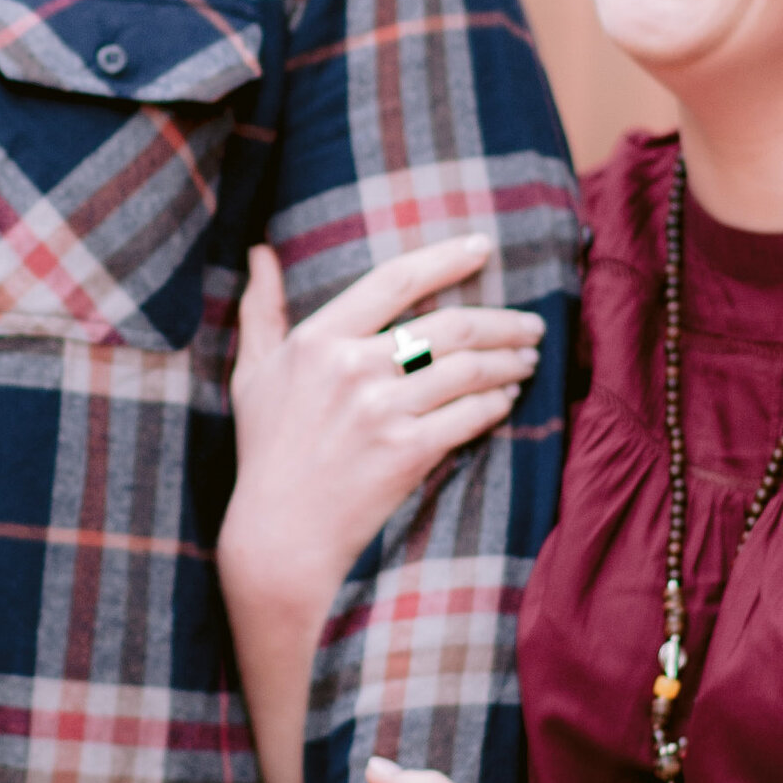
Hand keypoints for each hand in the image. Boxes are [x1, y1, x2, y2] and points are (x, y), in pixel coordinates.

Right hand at [218, 234, 541, 619]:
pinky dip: (496, 404)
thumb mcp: (252, 374)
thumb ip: (259, 310)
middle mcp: (351, 367)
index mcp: (317, 339)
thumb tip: (261, 251)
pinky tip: (507, 400)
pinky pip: (470, 415)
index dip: (445, 259)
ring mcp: (381, 410)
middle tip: (530, 324)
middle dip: (501, 320)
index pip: (395, 280)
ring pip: (469, 369)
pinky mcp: (408, 452)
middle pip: (449, 324)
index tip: (482, 248)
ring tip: (527, 359)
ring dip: (508, 361)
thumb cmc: (266, 451)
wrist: (279, 535)